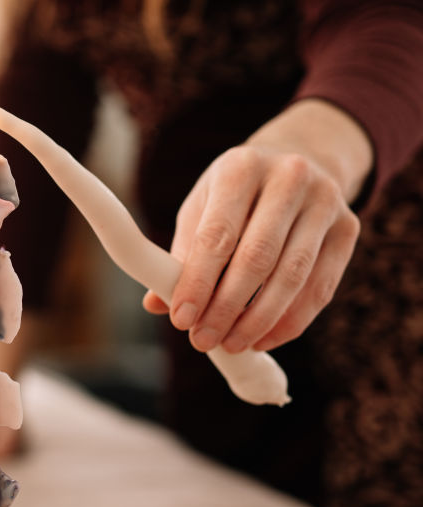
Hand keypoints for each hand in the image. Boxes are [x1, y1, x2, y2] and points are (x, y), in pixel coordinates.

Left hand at [142, 103, 367, 354]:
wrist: (298, 160)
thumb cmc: (237, 194)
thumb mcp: (203, 207)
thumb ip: (183, 253)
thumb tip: (156, 304)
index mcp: (241, 167)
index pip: (218, 234)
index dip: (199, 282)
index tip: (181, 320)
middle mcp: (288, 177)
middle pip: (257, 257)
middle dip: (227, 307)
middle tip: (204, 341)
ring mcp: (325, 201)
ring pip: (292, 276)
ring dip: (259, 321)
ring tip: (232, 345)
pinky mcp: (349, 227)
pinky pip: (321, 287)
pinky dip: (291, 321)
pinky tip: (264, 339)